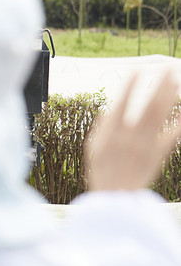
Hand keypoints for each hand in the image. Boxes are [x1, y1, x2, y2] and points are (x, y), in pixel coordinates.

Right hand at [85, 71, 180, 190]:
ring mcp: (145, 146)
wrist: (115, 195)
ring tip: (176, 82)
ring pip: (161, 117)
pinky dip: (178, 125)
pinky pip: (170, 137)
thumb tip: (112, 107)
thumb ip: (103, 125)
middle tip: (168, 71)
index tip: (136, 70)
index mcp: (111, 134)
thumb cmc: (102, 169)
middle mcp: (130, 137)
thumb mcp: (93, 146)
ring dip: (170, 98)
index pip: (121, 104)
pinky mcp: (157, 156)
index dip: (130, 87)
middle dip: (159, 88)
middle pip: (148, 107)